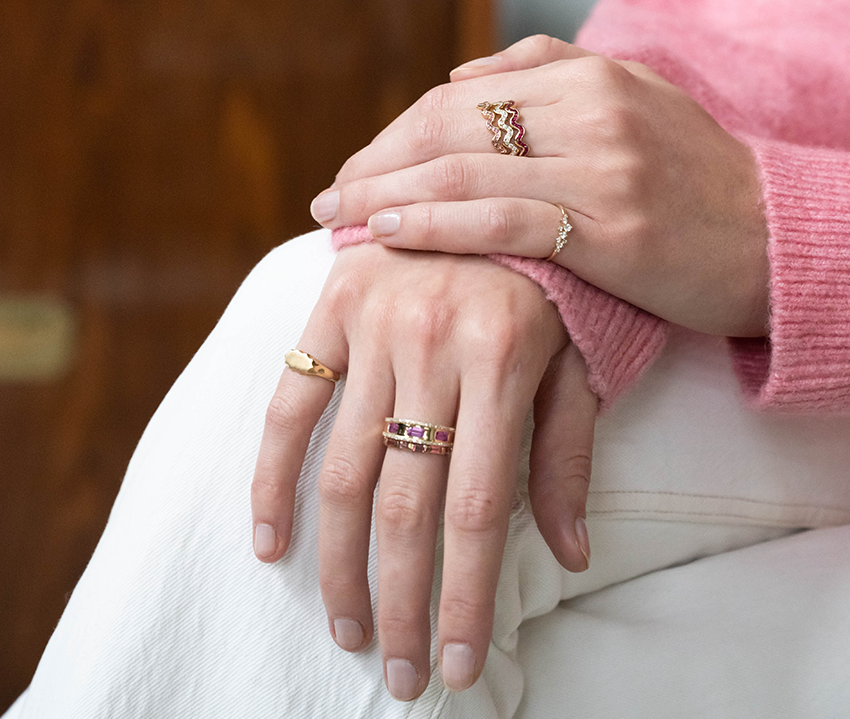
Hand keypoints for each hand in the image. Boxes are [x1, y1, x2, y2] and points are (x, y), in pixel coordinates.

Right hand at [250, 244, 595, 699]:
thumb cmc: (552, 278)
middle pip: (406, 502)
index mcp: (502, 357)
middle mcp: (432, 343)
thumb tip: (569, 556)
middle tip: (394, 671)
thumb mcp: (578, 356)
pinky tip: (270, 543)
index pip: (478, 506)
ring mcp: (373, 321)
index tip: (454, 663)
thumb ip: (567, 452)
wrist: (496, 178)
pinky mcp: (331, 304)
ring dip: (339, 561)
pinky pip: (287, 402)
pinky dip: (271, 476)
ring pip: (344, 468)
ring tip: (344, 627)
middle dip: (399, 599)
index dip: (463, 594)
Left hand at [309, 35, 769, 337]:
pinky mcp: (610, 227)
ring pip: (461, 169)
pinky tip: (387, 234)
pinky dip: (432, 225)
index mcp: (588, 74)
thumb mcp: (629, 101)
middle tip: (330, 199)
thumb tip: (461, 76)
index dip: (394, 133)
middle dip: (376, 163)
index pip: (458, 97)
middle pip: (446, 127)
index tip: (358, 168)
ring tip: (338, 220)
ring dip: (385, 194)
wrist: (774, 239)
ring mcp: (600, 166)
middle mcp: (590, 108)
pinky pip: (498, 219)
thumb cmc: (691, 179)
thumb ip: (547, 74)